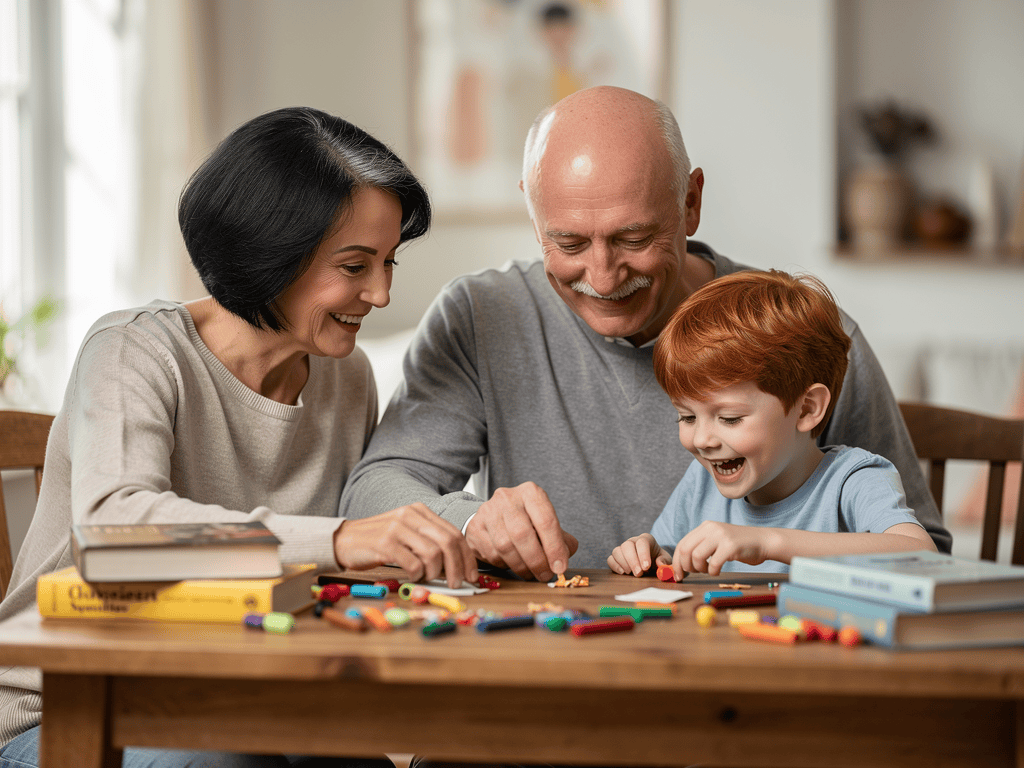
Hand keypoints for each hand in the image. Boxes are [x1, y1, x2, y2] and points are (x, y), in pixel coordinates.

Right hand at [333, 503, 477, 587]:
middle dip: (457, 567)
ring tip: (426, 578)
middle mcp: (410, 515)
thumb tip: (458, 566)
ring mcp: (397, 528)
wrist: (344, 540)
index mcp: (420, 511)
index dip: (466, 556)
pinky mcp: (385, 543)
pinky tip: (411, 576)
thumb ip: (429, 542)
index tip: (472, 574)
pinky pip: (413, 564)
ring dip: (434, 573)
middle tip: (456, 584)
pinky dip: (417, 575)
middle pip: (448, 542)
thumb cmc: (379, 541)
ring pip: (433, 554)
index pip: (454, 533)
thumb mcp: (407, 533)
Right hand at [465, 482, 577, 580]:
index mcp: (530, 492)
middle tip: (545, 575)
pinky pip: (491, 553)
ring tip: (530, 573)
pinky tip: (512, 564)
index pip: (546, 520)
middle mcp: (507, 498)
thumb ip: (561, 540)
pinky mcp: (475, 527)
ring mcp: (488, 511)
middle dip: (537, 561)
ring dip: (521, 566)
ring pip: (505, 547)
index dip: (555, 547)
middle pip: (522, 534)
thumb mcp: (546, 523)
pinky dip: (505, 565)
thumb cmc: (526, 521)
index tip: (560, 567)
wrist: (493, 515)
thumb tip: (563, 559)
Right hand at [607, 533, 670, 576]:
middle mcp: (632, 541)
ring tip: (631, 573)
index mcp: (646, 539)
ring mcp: (623, 549)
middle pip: (627, 545)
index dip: (643, 554)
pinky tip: (622, 573)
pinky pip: (610, 559)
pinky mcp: (616, 557)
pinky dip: (615, 566)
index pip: (642, 542)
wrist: (651, 563)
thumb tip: (660, 564)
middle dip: (632, 561)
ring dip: (623, 563)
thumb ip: (664, 562)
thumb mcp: (666, 560)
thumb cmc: (658, 560)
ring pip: (617, 551)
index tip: (646, 567)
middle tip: (638, 574)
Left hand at [673, 521, 771, 575]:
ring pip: (697, 556)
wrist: (763, 541)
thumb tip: (682, 564)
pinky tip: (718, 571)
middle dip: (685, 567)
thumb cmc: (739, 546)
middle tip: (694, 574)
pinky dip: (713, 572)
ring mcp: (720, 536)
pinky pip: (714, 563)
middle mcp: (710, 528)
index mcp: (705, 527)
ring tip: (709, 570)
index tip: (678, 574)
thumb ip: (701, 547)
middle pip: (685, 550)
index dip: (677, 562)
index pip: (682, 544)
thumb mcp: (716, 540)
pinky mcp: (731, 546)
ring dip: (700, 569)